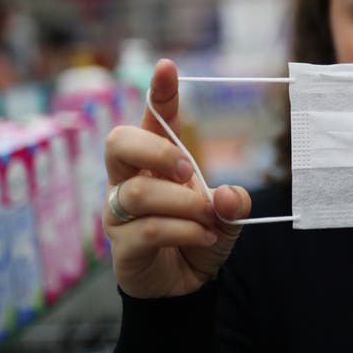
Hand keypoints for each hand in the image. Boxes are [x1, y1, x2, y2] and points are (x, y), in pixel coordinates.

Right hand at [103, 59, 251, 297]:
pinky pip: (148, 229)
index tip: (167, 66)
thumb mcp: (229, 217)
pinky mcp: (122, 244)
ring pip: (137, 192)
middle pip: (119, 142)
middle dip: (157, 150)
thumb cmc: (199, 237)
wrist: (184, 285)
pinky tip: (206, 237)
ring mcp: (119, 211)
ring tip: (208, 217)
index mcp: (156, 161)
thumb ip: (234, 203)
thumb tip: (224, 195)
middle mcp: (128, 179)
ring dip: (182, 203)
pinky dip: (185, 231)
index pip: (153, 118)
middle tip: (190, 170)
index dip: (159, 93)